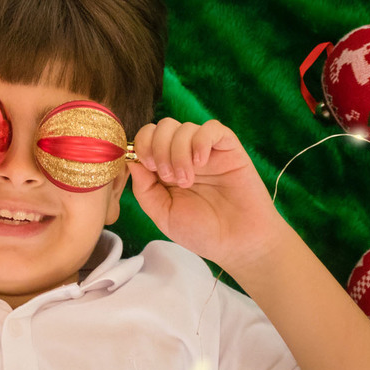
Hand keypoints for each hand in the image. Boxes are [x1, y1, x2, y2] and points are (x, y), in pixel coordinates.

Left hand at [129, 118, 289, 270]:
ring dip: (179, 152)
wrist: (238, 243)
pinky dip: (200, 141)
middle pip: (162, 126)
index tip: (149, 169)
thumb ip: (144, 189)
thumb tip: (131, 161)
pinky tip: (201, 163)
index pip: (147, 138)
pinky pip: (211, 128)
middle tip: (168, 177)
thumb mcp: (163, 214)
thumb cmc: (202, 232)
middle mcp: (185, 155)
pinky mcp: (229, 149)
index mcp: (166, 169)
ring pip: (184, 127)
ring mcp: (206, 151)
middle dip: (158, 148)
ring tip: (187, 180)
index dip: (142, 146)